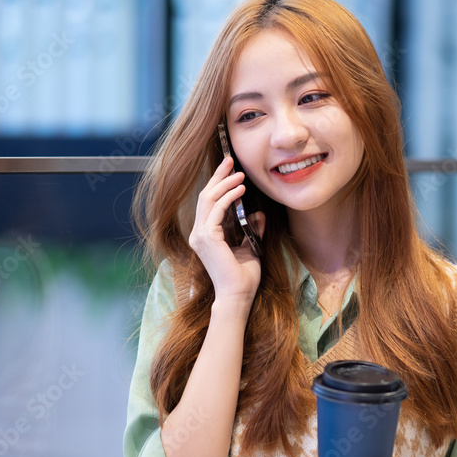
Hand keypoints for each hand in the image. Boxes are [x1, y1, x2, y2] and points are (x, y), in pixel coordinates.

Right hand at [188, 156, 265, 303]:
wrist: (238, 295)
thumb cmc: (243, 277)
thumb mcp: (250, 247)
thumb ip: (251, 230)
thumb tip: (258, 214)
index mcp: (205, 236)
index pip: (208, 203)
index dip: (217, 184)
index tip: (230, 171)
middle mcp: (198, 234)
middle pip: (205, 196)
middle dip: (218, 176)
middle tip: (230, 160)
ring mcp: (200, 235)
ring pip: (208, 199)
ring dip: (224, 183)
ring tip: (239, 173)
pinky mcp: (208, 237)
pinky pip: (216, 209)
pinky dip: (228, 196)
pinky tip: (241, 190)